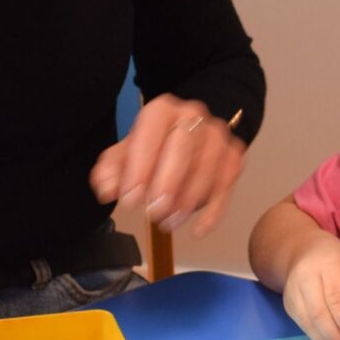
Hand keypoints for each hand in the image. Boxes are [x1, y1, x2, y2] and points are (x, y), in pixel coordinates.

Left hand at [90, 93, 244, 237]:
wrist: (191, 131)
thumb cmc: (153, 147)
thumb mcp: (126, 153)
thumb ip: (111, 171)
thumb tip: (107, 190)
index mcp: (162, 110)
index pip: (151, 133)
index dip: (140, 168)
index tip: (130, 199)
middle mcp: (193, 116)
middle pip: (184, 146)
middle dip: (168, 183)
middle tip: (153, 212)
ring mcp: (217, 136)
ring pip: (208, 167)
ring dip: (188, 200)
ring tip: (168, 222)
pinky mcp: (233, 158)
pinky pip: (226, 185)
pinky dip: (213, 211)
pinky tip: (197, 229)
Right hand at [281, 231, 339, 339]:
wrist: (301, 250)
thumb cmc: (335, 261)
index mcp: (328, 265)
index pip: (336, 298)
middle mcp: (305, 278)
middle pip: (320, 314)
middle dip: (337, 339)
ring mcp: (293, 292)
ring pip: (309, 324)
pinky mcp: (288, 305)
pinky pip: (303, 326)